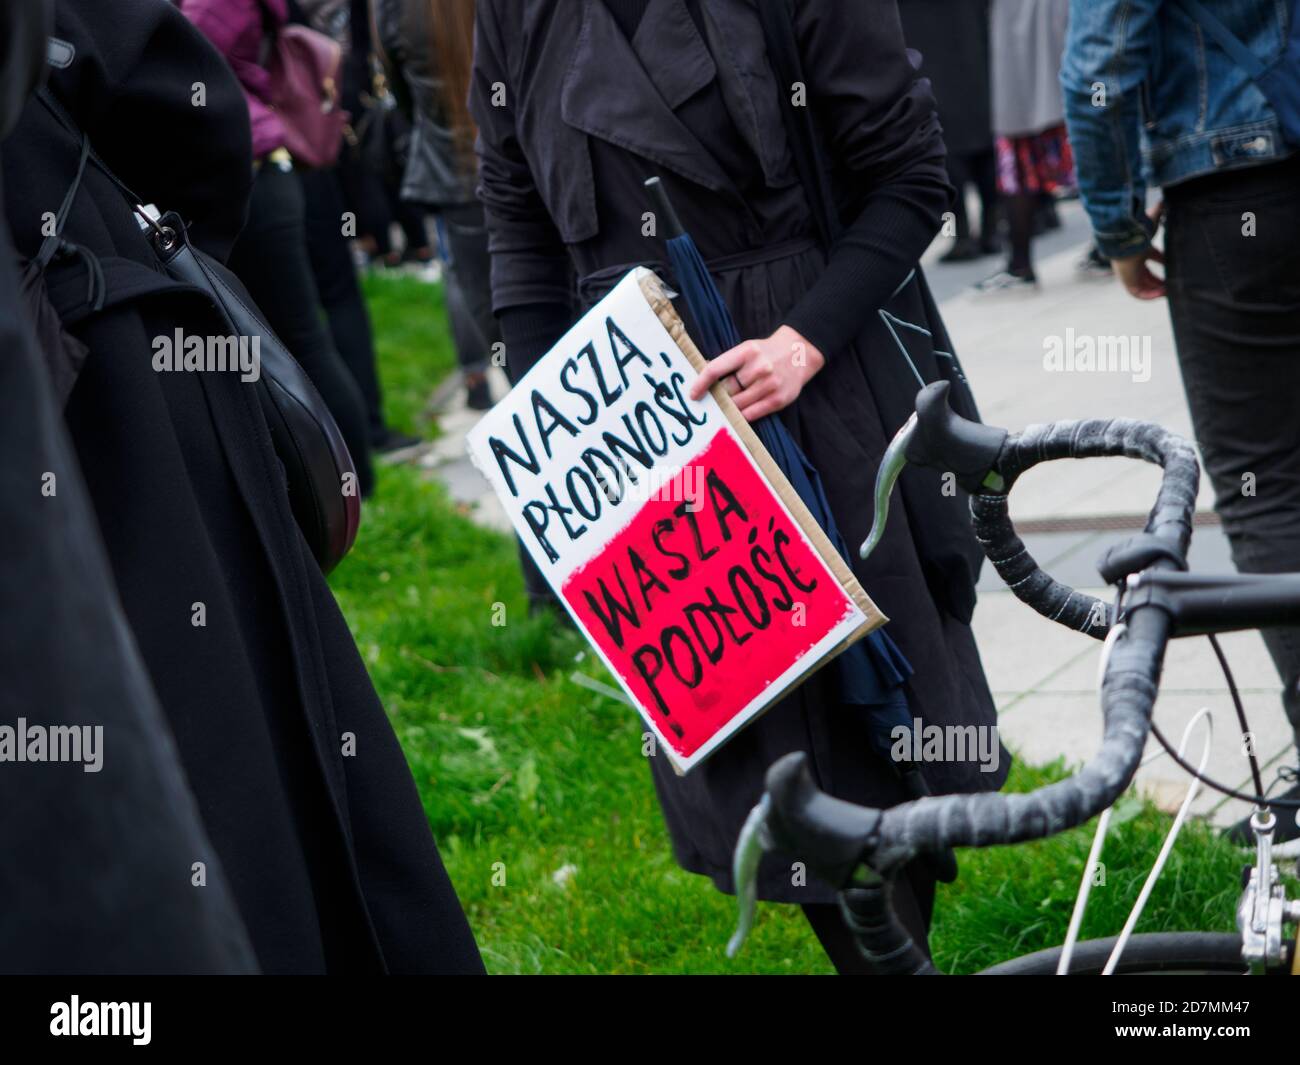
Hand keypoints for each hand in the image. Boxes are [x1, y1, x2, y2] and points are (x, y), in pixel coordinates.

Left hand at [689, 325, 825, 421]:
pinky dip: (741, 416)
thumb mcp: (747, 349)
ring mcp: (769, 385)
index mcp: (746, 351)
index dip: (701, 383)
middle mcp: (759, 368)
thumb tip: (703, 380)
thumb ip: (728, 363)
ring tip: (725, 408)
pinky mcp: (778, 400)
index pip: (716, 369)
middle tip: (712, 402)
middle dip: (719, 397)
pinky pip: (752, 414)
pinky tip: (737, 415)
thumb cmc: (767, 352)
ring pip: (738, 405)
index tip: (692, 394)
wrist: (800, 352)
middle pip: (727, 390)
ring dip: (729, 408)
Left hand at [1114, 201, 1166, 299]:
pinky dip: (1150, 296)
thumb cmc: (1137, 231)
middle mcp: (1134, 263)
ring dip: (1157, 289)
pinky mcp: (1127, 282)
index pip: (1152, 257)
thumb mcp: (1152, 220)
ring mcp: (1129, 274)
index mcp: (1139, 249)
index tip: (1174, 265)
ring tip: (1170, 291)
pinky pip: (1139, 294)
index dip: (1163, 261)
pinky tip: (1161, 294)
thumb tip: (1167, 199)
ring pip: (1144, 286)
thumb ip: (1160, 211)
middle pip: (1148, 275)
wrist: (1124, 241)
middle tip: (1173, 283)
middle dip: (1160, 280)